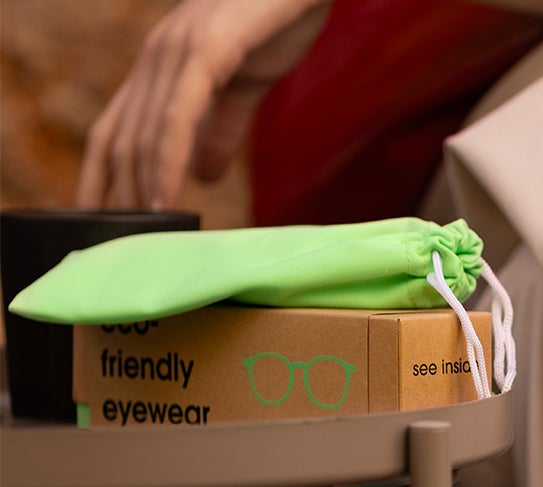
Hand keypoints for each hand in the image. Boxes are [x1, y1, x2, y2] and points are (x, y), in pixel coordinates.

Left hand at [76, 0, 328, 208]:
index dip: (99, 176)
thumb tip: (203, 174)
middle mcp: (156, 57)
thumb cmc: (280, 20)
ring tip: (142, 232)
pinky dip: (168, 160)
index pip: (114, 128)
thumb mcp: (248, 82)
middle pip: (118, 136)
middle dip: (113, 192)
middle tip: (114, 244)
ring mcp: (177, 52)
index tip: (97, 222)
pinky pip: (178, 116)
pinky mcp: (207, 51)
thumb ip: (222, 126)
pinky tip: (168, 196)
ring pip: (145, 131)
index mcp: (162, 65)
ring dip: (140, 186)